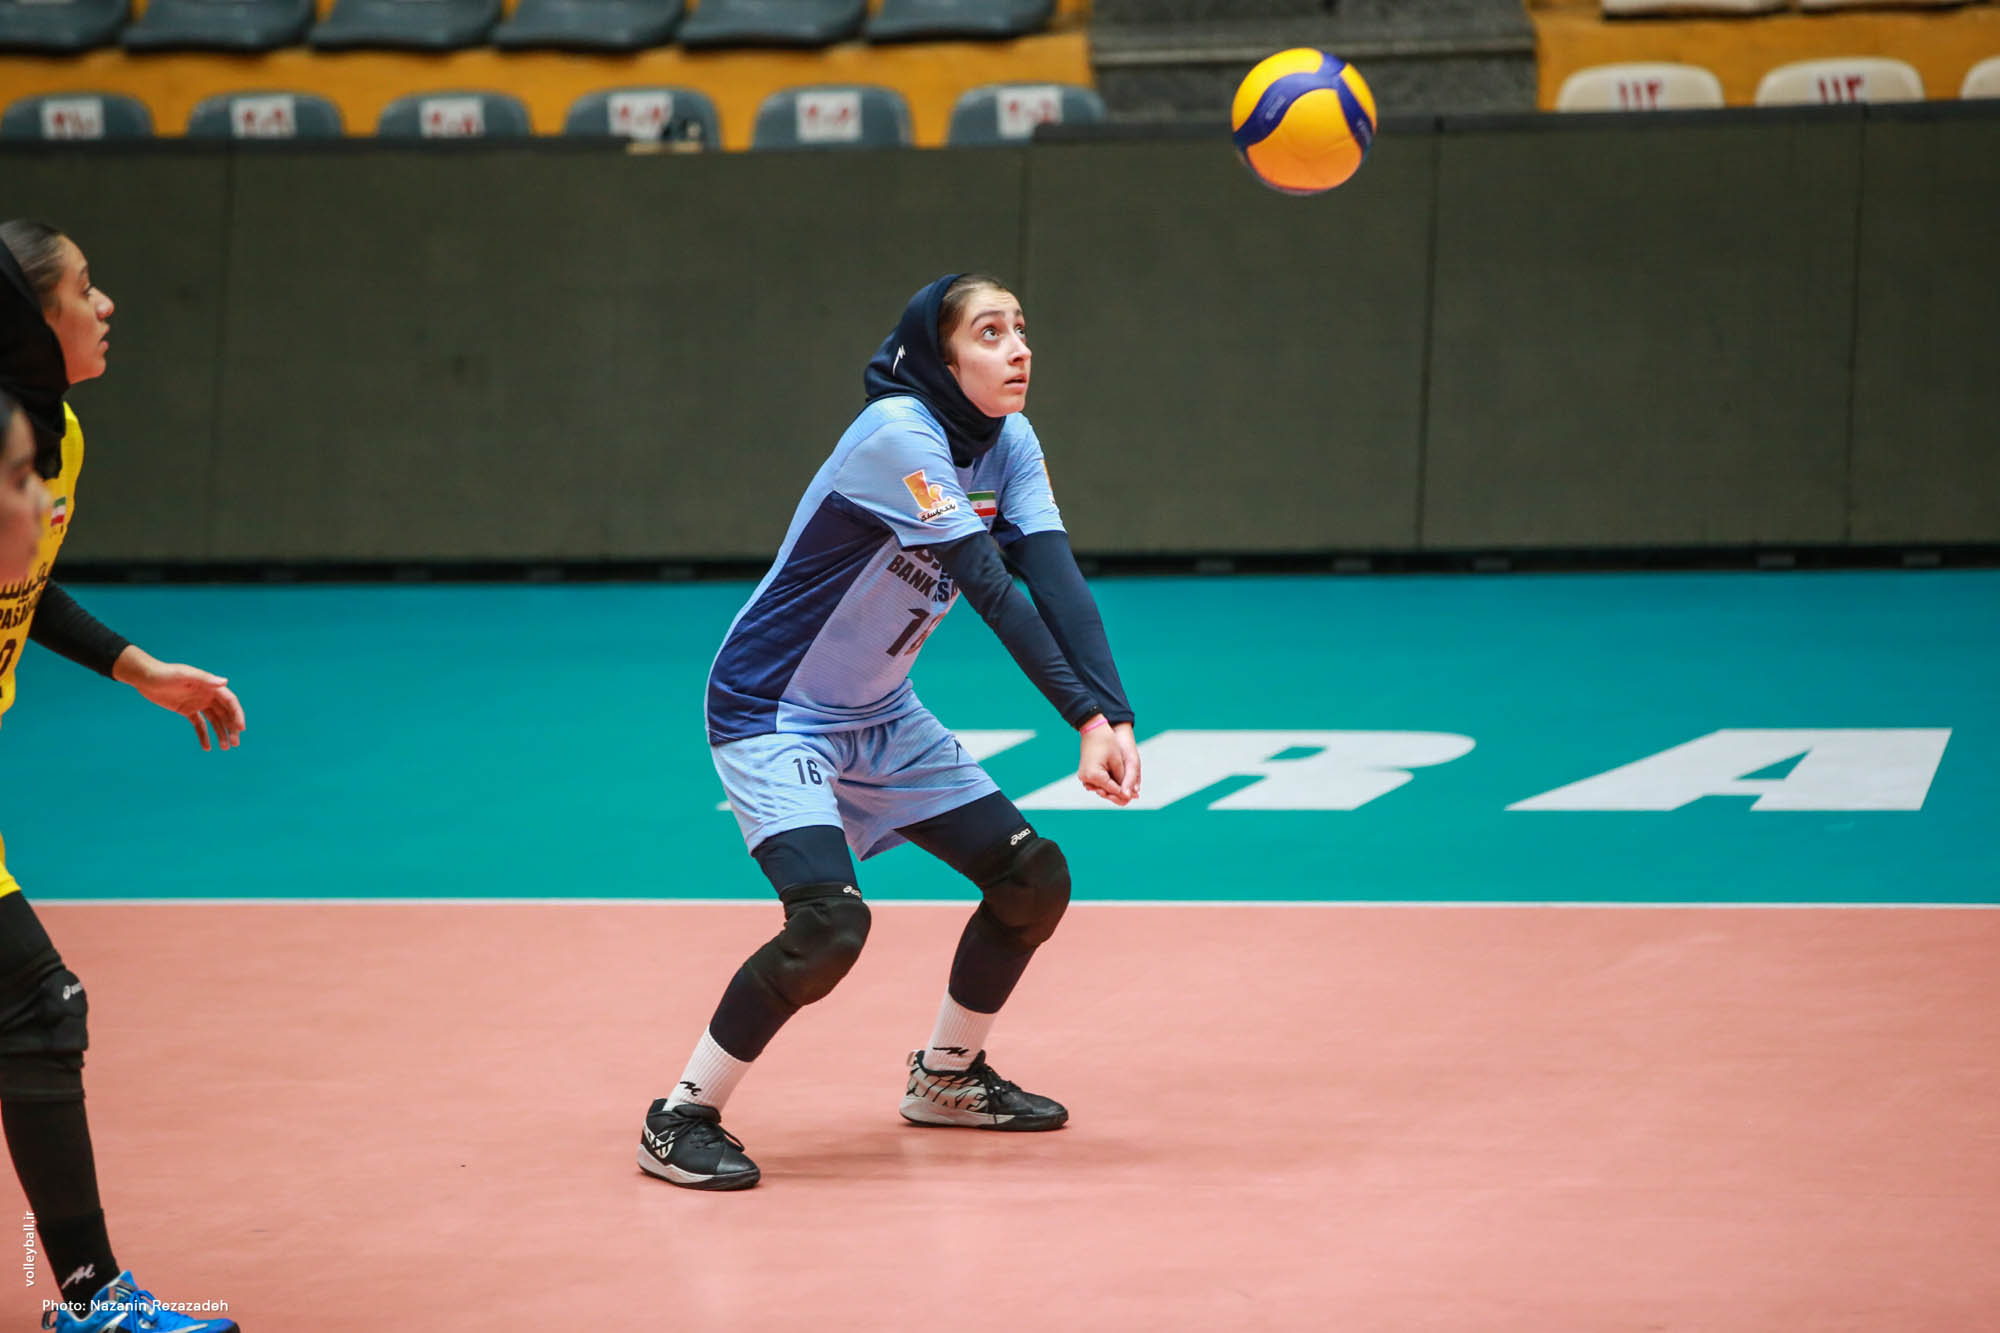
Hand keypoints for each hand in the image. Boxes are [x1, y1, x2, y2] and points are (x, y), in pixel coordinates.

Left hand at [113, 647, 245, 750]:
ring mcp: (198, 703)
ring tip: (225, 748)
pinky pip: (199, 725)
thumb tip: (225, 682)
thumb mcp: (185, 675)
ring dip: (221, 733)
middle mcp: (207, 695)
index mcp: (210, 686)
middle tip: (234, 743)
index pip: (230, 701)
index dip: (237, 714)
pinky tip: (207, 747)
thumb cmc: (165, 673)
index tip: (240, 729)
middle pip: (225, 713)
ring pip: (215, 721)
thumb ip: (205, 678)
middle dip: (232, 728)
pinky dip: (204, 735)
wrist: (146, 677)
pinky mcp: (187, 710)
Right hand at [1077, 717, 1138, 805]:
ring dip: (1112, 790)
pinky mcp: (1085, 773)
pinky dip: (1106, 784)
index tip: (1135, 796)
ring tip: (1126, 791)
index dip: (1125, 793)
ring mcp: (1084, 776)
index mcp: (1094, 775)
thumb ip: (1122, 779)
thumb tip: (1129, 795)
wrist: (1093, 728)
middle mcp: (1086, 778)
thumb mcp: (1117, 761)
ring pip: (1101, 789)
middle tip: (1132, 797)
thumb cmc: (1107, 742)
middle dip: (1119, 794)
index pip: (1112, 789)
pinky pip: (1097, 783)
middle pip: (1106, 792)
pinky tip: (1116, 784)